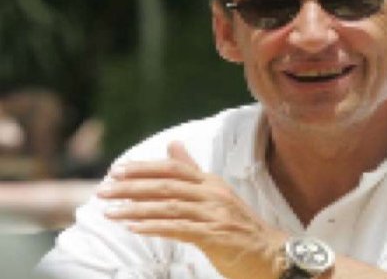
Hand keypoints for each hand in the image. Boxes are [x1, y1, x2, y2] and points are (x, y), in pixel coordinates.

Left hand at [97, 141, 287, 278]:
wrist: (271, 254)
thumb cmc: (240, 226)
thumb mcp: (216, 194)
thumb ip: (193, 171)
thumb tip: (173, 144)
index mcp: (212, 183)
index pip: (173, 169)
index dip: (143, 168)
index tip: (116, 171)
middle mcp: (213, 194)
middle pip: (167, 185)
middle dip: (132, 187)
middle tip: (104, 191)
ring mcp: (215, 214)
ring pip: (169, 207)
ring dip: (136, 209)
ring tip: (110, 212)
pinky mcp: (216, 235)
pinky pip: (180, 229)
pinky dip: (155, 227)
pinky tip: (134, 228)